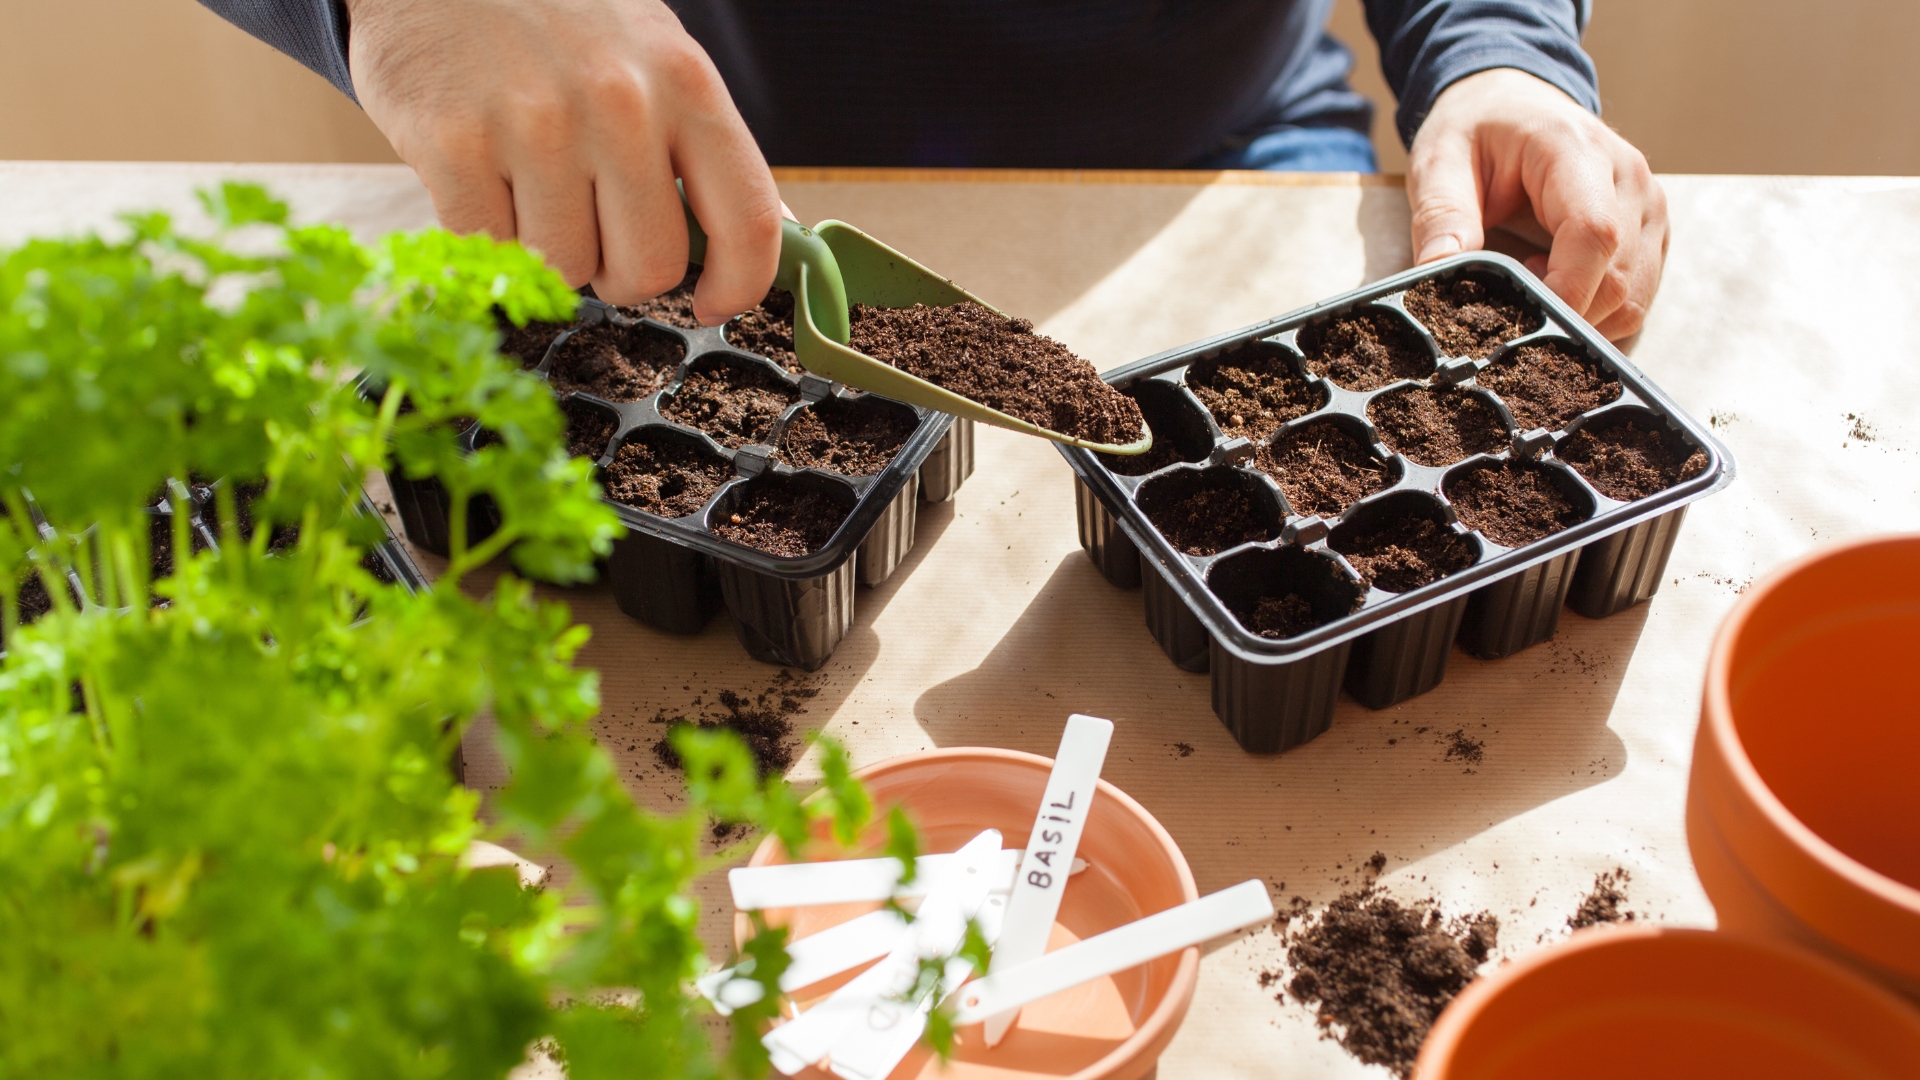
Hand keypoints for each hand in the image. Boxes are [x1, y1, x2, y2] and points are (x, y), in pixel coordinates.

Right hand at [344, 0, 781, 322]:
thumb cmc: (555, 20)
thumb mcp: (650, 54)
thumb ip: (697, 144)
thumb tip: (749, 241)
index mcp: (685, 81)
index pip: (748, 218)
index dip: (739, 283)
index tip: (713, 304)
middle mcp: (620, 101)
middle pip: (650, 267)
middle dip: (621, 274)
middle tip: (593, 235)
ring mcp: (536, 123)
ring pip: (567, 268)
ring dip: (548, 251)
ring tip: (529, 186)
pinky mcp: (455, 143)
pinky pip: (491, 250)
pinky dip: (485, 236)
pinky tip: (481, 178)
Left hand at [1406, 68, 1667, 340]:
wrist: (1512, 103)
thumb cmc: (1476, 131)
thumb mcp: (1439, 164)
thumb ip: (1440, 217)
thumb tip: (1435, 272)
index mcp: (1576, 151)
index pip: (1593, 234)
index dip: (1564, 292)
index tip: (1519, 326)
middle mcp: (1629, 178)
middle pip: (1617, 278)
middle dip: (1563, 317)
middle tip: (1507, 314)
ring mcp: (1648, 206)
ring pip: (1633, 298)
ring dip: (1580, 319)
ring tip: (1529, 290)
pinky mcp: (1651, 233)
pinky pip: (1636, 297)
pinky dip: (1595, 314)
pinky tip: (1553, 288)